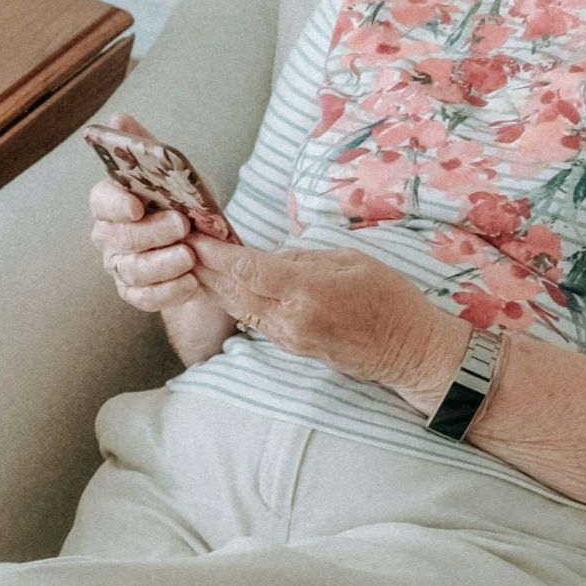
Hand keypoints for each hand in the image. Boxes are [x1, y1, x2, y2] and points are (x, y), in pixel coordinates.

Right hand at [90, 113, 203, 313]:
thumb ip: (147, 149)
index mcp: (114, 201)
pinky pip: (144, 298)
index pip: (101, 199)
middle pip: (119, 237)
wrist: (209, 250)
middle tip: (182, 226)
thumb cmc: (185, 205)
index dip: (116, 203)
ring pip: (132, 270)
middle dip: (151, 233)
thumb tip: (118, 118)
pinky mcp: (135, 294)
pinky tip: (191, 282)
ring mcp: (120, 266)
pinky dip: (168, 292)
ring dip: (162, 265)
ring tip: (190, 257)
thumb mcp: (176, 174)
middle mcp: (109, 235)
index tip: (137, 205)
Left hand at [188, 233, 466, 396]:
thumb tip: (270, 255)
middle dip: (202, 266)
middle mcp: (290, 319)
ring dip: (210, 284)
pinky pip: (252, 319)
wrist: (408, 352)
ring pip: (237, 307)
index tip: (193, 234)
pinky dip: (231, 299)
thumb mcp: (352, 260)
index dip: (215, 252)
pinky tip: (218, 284)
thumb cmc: (390, 300)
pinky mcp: (290, 347)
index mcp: (307, 291)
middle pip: (232, 291)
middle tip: (177, 241)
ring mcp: (288, 337)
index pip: (248, 270)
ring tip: (188, 259)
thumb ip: (305, 257)